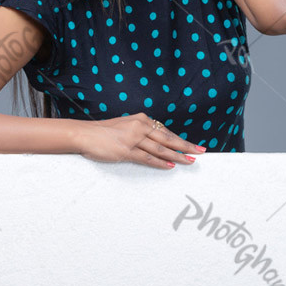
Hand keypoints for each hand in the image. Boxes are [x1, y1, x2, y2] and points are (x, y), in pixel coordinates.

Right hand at [77, 112, 205, 168]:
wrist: (84, 134)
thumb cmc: (103, 132)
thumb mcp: (126, 126)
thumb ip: (140, 132)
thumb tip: (156, 143)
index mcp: (141, 119)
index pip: (165, 131)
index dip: (179, 139)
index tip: (192, 145)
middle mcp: (140, 126)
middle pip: (168, 138)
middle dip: (186, 145)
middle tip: (201, 151)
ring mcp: (133, 138)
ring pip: (161, 148)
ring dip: (177, 155)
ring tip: (190, 161)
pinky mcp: (126, 150)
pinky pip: (147, 157)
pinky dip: (160, 162)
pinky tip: (170, 165)